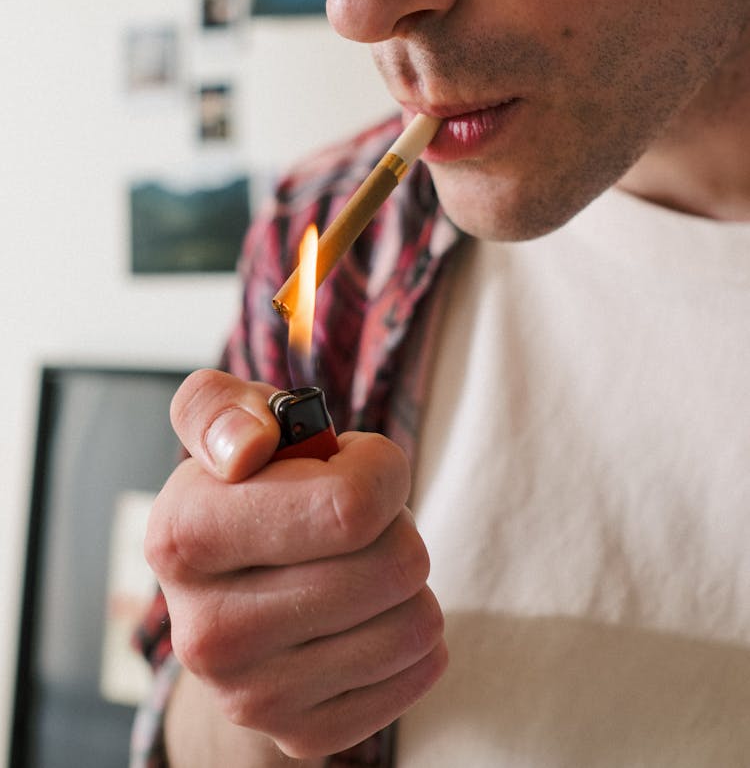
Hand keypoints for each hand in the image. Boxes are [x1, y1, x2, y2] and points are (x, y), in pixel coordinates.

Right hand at [145, 369, 447, 759]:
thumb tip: (248, 448)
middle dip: (395, 524)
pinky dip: (414, 636)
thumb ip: (221, 409)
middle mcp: (206, 631)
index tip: (353, 462)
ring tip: (357, 564)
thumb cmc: (248, 489)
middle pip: (396, 564)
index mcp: (182, 536)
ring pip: (417, 620)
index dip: (380, 471)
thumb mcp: (227, 424)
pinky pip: (421, 670)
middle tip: (353, 520)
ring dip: (405, 580)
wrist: (229, 597)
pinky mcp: (300, 734)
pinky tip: (367, 614)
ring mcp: (251, 697)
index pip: (352, 508)